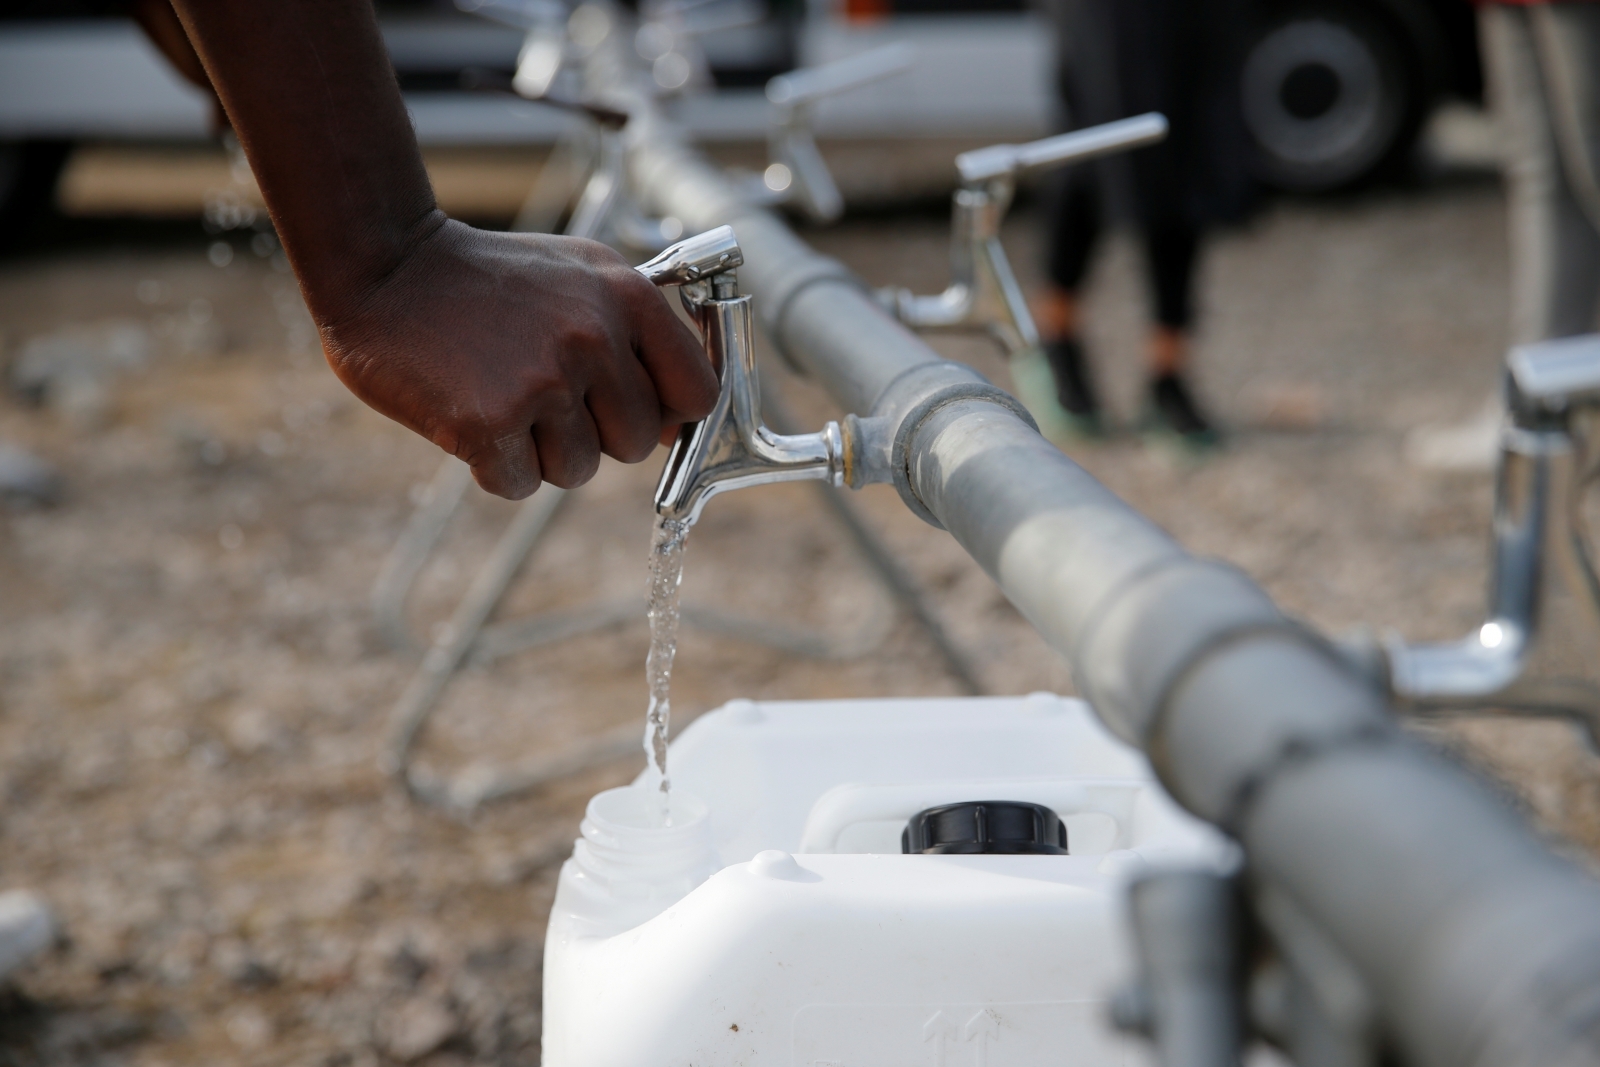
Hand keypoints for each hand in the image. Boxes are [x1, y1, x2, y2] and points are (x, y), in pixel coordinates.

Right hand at [318, 218, 718, 498]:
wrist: (386, 266)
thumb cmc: (494, 280)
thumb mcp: (584, 275)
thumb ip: (642, 338)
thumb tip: (679, 426)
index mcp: (626, 298)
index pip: (697, 393)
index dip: (672, 414)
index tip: (638, 410)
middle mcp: (592, 340)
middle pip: (636, 442)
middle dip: (597, 434)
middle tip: (546, 395)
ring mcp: (541, 383)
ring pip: (579, 470)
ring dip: (542, 451)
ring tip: (504, 395)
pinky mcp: (487, 422)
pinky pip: (522, 485)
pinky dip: (496, 466)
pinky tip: (473, 415)